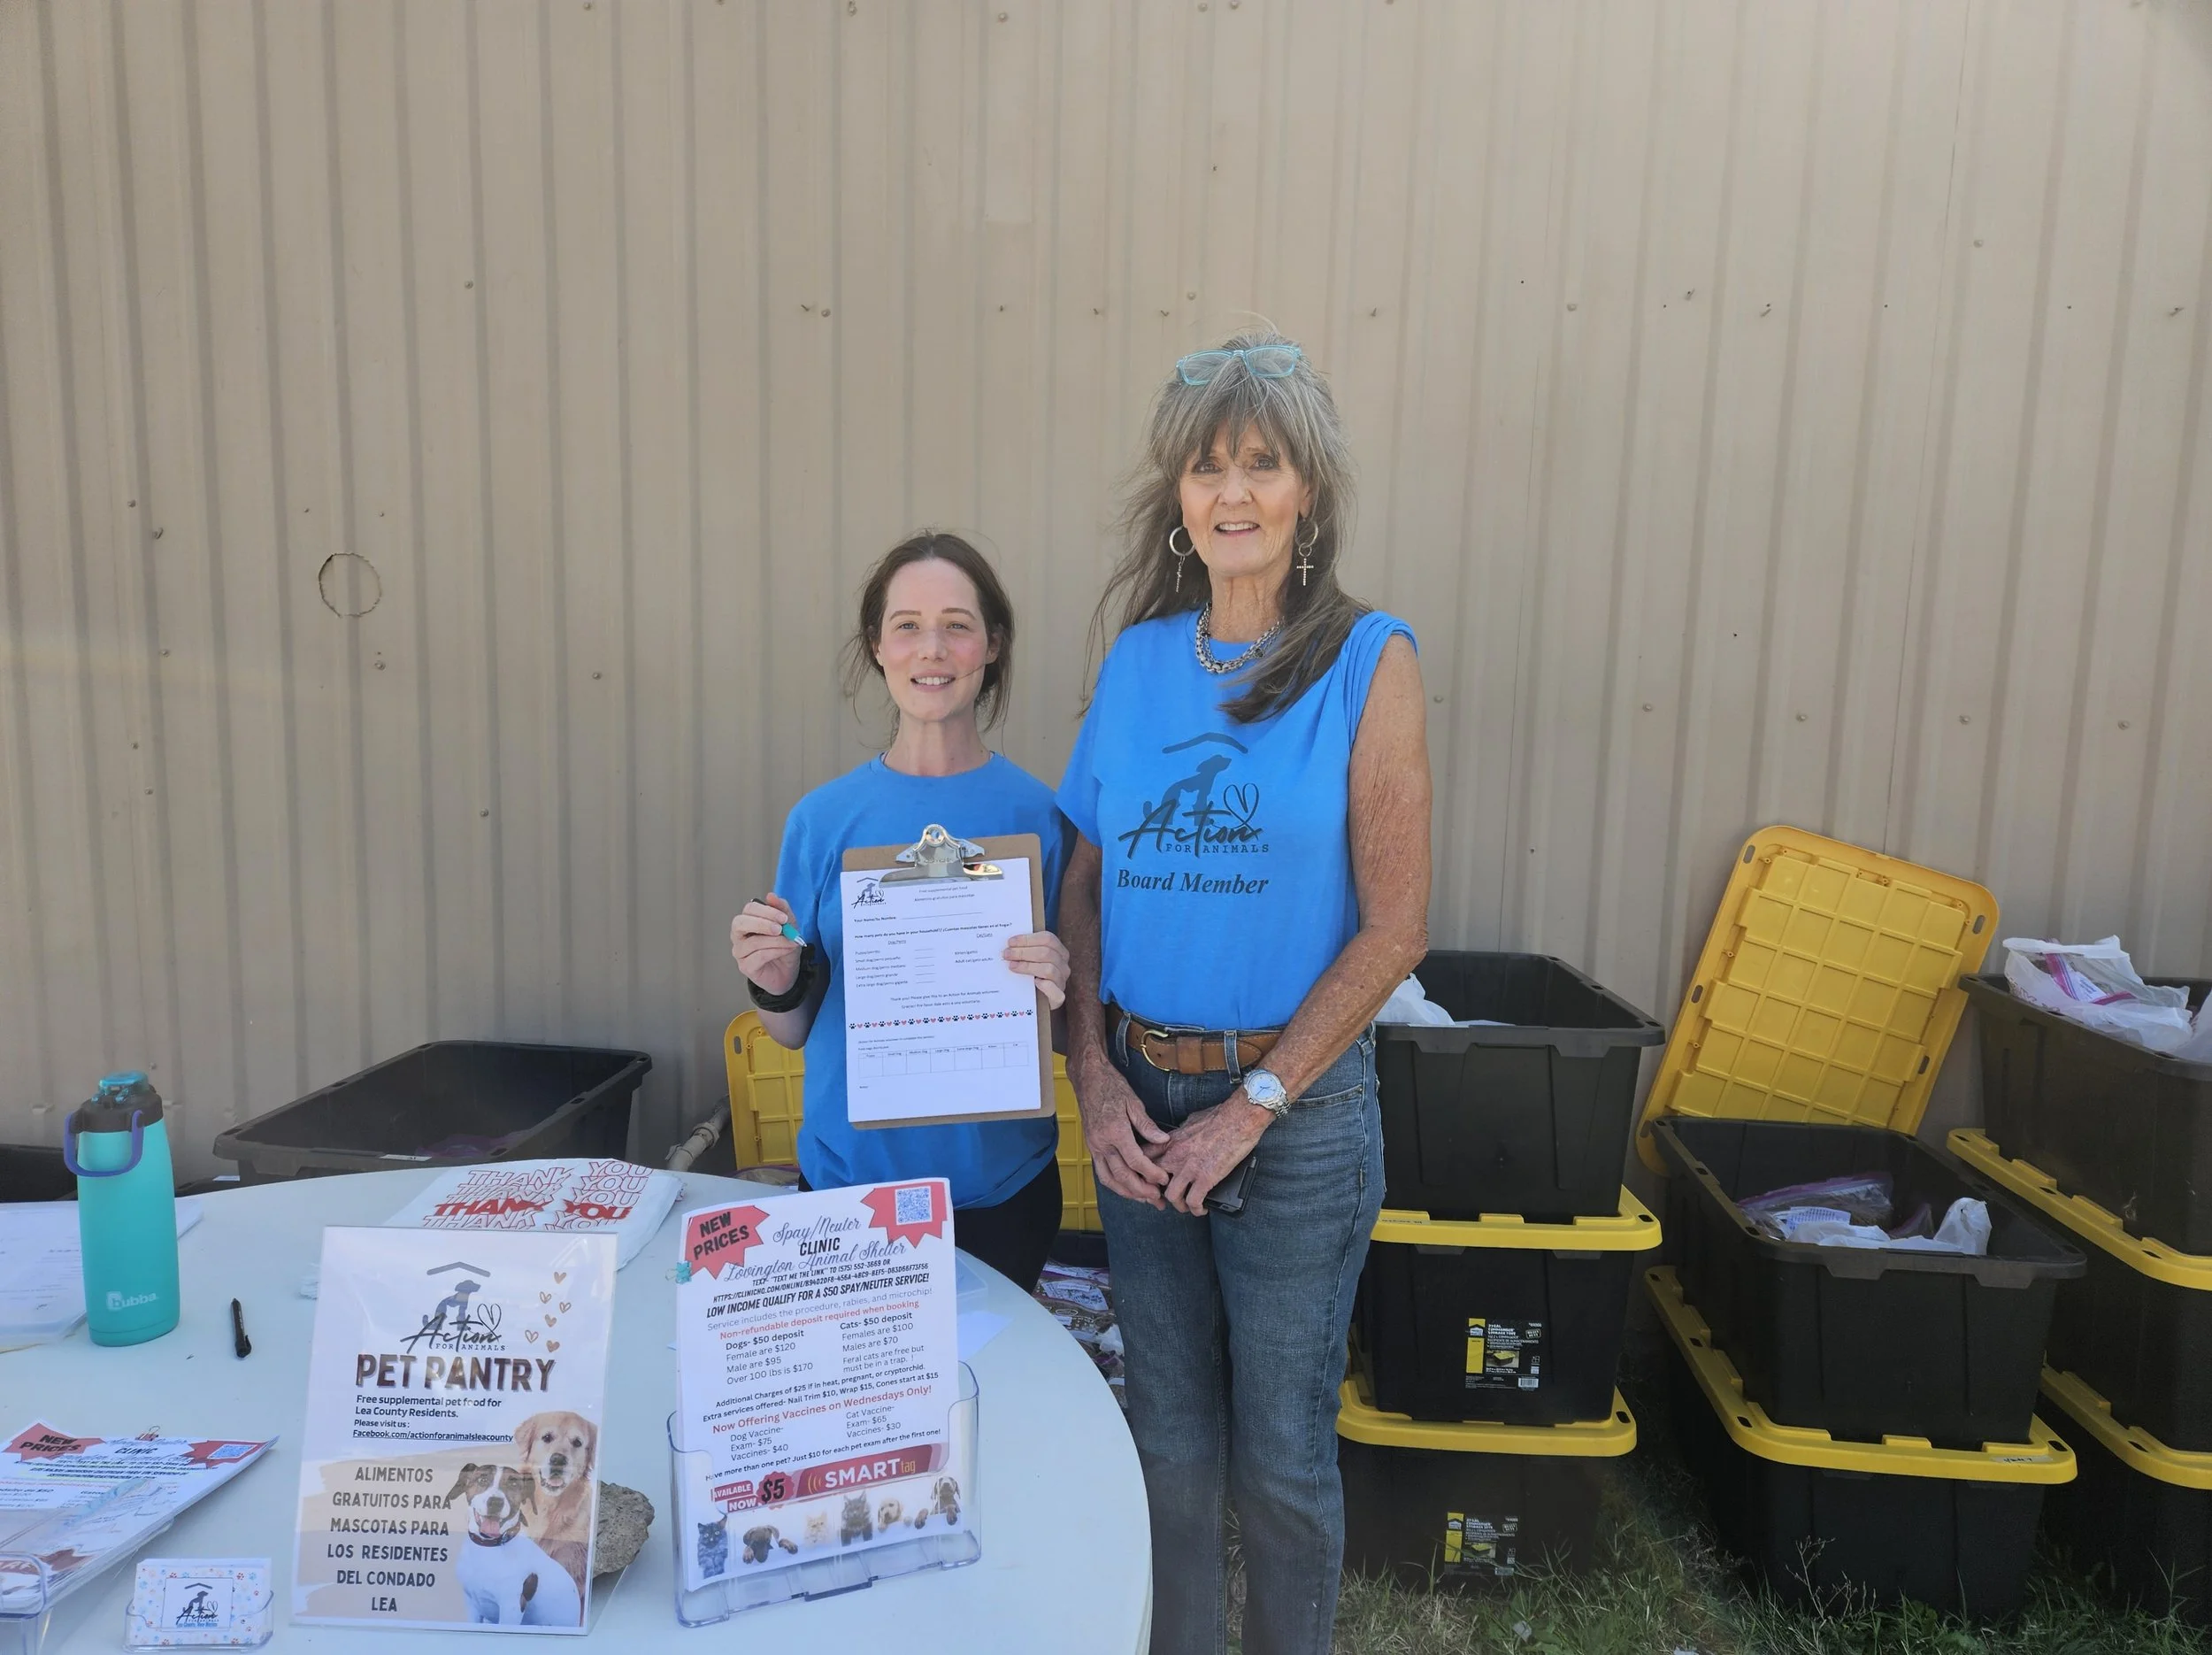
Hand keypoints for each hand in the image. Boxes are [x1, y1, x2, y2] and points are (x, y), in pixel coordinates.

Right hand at [730, 894, 804, 994]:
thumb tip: (771, 895)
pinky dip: (775, 951)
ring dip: (775, 941)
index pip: (749, 909)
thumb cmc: (784, 946)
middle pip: (740, 923)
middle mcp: (739, 935)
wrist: (789, 972)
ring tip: (791, 942)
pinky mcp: (745, 967)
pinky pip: (758, 956)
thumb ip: (782, 910)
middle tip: (781, 928)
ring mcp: (740, 952)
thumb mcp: (789, 926)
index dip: (766, 911)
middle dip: (762, 923)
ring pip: (753, 942)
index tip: (783, 917)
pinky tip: (786, 950)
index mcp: (748, 921)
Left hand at [1002, 930, 1070, 1010]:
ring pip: (1049, 969)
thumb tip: (1008, 944)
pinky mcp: (1058, 997)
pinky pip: (1055, 991)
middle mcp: (1063, 965)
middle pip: (1046, 953)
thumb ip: (1023, 950)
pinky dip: (1045, 986)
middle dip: (1023, 952)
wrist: (1034, 1001)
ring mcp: (1062, 981)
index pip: (1048, 939)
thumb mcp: (1029, 960)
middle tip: (1007, 954)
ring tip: (1012, 966)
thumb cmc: (1029, 977)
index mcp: (1059, 951)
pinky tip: (1034, 982)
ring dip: (1028, 966)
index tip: (1011, 942)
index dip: (1028, 939)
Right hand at [1069, 1050, 1171, 1206]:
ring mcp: (1095, 1147)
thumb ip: (1147, 1125)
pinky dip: (1114, 1184)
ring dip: (1127, 1193)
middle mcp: (1102, 1143)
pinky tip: (1126, 1188)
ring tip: (1144, 1200)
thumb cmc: (1111, 1086)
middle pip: (1122, 1176)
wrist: (1088, 1079)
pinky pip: (1101, 1172)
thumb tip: (1164, 1141)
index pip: (1136, 1161)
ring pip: (1109, 1179)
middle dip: (1141, 1191)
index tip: (1164, 1179)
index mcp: (1115, 1132)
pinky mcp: (1092, 1147)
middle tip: (1158, 1199)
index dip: (1151, 1173)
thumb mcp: (1133, 1102)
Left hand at [1154, 1095, 1271, 1216]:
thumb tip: (1179, 1137)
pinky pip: (1194, 1201)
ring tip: (1185, 1206)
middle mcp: (1175, 1156)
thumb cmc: (1219, 1116)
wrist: (1239, 1118)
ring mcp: (1189, 1168)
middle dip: (1155, 1192)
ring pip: (1171, 1196)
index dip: (1142, 1171)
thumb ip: (1180, 1133)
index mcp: (1170, 1141)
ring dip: (1178, 1205)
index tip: (1148, 1179)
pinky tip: (1201, 1209)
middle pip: (1151, 1180)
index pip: (1143, 1158)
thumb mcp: (1191, 1120)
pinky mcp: (1206, 1178)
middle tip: (1163, 1198)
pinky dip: (1196, 1209)